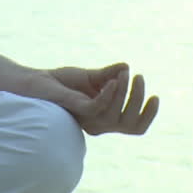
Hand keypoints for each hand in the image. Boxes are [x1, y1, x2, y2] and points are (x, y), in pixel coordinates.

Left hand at [27, 62, 158, 135]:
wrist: (36, 80)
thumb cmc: (61, 81)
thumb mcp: (90, 76)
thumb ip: (108, 74)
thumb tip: (127, 66)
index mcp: (105, 117)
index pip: (134, 126)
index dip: (148, 116)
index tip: (156, 97)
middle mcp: (98, 123)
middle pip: (129, 123)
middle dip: (138, 100)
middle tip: (140, 77)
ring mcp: (87, 119)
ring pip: (115, 115)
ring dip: (125, 93)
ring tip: (126, 74)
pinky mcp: (76, 111)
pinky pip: (98, 108)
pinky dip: (109, 94)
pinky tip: (113, 79)